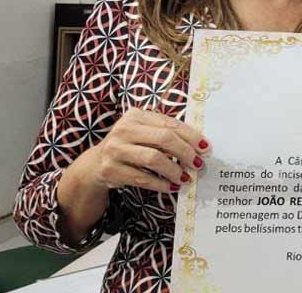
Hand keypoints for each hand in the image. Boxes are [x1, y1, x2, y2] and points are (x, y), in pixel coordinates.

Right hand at [79, 108, 209, 193]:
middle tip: (198, 164)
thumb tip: (200, 146)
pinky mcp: (110, 170)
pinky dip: (160, 184)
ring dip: (174, 170)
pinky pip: (142, 178)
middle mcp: (123, 129)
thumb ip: (166, 134)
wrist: (96, 164)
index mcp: (136, 115)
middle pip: (164, 139)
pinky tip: (171, 186)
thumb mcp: (144, 133)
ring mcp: (115, 150)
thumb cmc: (130, 146)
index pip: (170, 124)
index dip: (191, 136)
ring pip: (153, 159)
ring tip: (186, 178)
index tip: (206, 147)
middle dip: (185, 152)